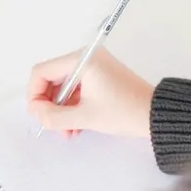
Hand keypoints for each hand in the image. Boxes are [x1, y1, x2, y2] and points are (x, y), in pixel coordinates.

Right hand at [26, 47, 153, 137]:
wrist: (156, 115)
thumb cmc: (124, 112)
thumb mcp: (84, 117)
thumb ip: (53, 116)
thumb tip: (35, 112)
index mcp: (82, 60)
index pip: (41, 72)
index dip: (34, 95)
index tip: (38, 115)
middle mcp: (86, 59)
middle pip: (51, 79)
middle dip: (49, 105)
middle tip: (51, 125)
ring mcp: (94, 68)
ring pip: (63, 88)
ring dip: (60, 110)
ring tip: (67, 131)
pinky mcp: (100, 78)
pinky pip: (76, 91)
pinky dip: (72, 107)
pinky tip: (75, 127)